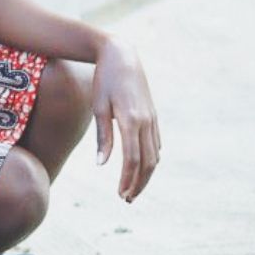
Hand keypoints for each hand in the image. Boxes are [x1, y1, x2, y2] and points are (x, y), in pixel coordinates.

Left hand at [92, 38, 160, 201]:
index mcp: (131, 120)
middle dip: (139, 184)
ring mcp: (152, 119)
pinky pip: (155, 143)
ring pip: (154, 155)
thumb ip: (102, 137)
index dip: (127, 179)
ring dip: (146, 175)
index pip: (132, 159)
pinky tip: (141, 169)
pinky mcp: (153, 116)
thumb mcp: (98, 108)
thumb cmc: (104, 81)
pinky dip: (150, 160)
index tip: (120, 194)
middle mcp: (146, 121)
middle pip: (148, 162)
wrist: (122, 56)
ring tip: (133, 189)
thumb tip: (101, 164)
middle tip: (127, 199)